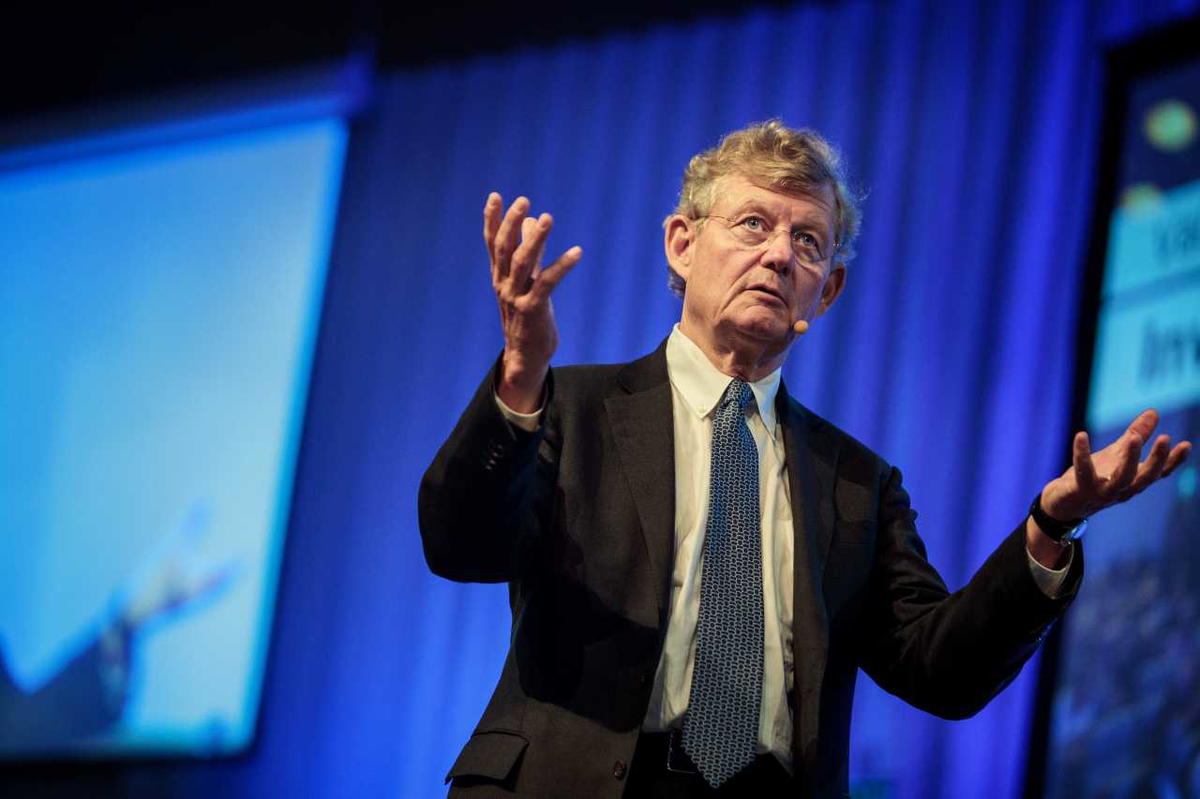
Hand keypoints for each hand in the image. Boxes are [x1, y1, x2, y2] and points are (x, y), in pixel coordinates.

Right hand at [484, 192, 581, 412]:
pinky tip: (577, 252)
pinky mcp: (533, 310)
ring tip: (547, 218)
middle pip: (504, 248)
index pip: (492, 243)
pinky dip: (562, 266)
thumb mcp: (527, 281)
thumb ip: (530, 253)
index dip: (492, 219)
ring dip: (535, 238)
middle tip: (523, 200)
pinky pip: (547, 283)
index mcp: (500, 276)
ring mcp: (516, 297)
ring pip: (523, 262)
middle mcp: (503, 284)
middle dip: (511, 222)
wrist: (525, 355)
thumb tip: (533, 222)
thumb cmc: (528, 315)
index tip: (496, 195)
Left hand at [1040, 409, 1191, 520]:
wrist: (1062, 504)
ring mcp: (1102, 493)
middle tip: (1165, 437)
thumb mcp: (1115, 454)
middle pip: (1145, 477)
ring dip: (1130, 458)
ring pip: (1122, 479)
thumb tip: (1154, 411)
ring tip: (1133, 438)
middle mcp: (1122, 490)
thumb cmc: (1093, 478)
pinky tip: (1081, 435)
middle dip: (1156, 459)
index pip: (1158, 473)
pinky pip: (1082, 472)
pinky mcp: (1080, 491)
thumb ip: (1136, 435)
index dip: (1173, 461)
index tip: (1186, 444)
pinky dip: (1082, 454)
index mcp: (1133, 481)